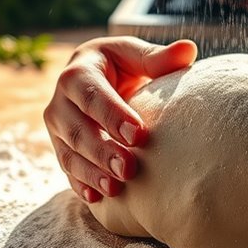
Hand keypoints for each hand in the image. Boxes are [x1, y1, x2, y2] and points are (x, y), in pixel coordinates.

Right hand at [44, 37, 197, 202]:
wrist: (92, 76)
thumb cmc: (119, 65)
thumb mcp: (134, 55)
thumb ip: (158, 58)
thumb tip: (189, 49)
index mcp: (78, 73)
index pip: (91, 95)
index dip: (112, 115)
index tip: (139, 134)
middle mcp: (60, 101)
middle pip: (78, 129)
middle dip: (102, 151)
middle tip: (129, 169)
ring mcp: (57, 128)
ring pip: (70, 153)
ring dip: (92, 172)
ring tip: (116, 188)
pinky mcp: (60, 147)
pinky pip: (67, 169)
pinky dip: (81, 184)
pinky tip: (98, 198)